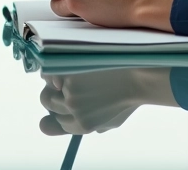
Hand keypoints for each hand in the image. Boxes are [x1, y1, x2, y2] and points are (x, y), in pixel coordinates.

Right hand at [38, 68, 176, 135]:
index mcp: (82, 125)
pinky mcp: (69, 69)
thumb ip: (92, 124)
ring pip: (47, 83)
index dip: (54, 112)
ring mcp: (70, 89)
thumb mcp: (112, 121)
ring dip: (55, 77)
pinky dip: (56, 64)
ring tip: (72, 69)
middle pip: (47, 102)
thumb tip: (72, 121)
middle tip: (63, 83)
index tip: (56, 102)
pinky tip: (71, 62)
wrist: (141, 74)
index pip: (50, 125)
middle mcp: (74, 110)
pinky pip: (52, 68)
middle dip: (53, 93)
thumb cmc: (129, 96)